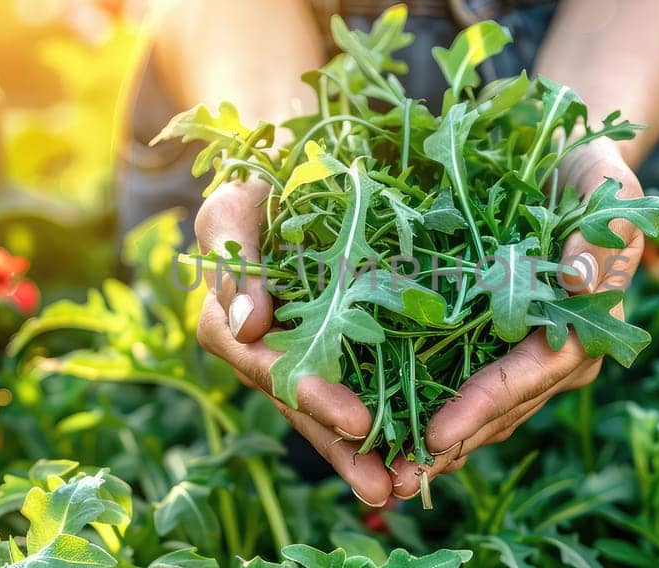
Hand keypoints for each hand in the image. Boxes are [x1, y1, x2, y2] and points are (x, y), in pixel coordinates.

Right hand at [193, 178, 393, 506]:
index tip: (356, 420)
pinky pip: (368, 386)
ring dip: (371, 452)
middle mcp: (267, 353)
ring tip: (410, 484)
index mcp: (231, 327)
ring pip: (337, 412)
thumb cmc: (255, 187)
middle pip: (306, 410)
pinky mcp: (345, 349)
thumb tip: (248, 324)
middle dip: (345, 451)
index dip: (313, 398)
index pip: (268, 371)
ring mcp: (307, 356)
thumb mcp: (231, 207)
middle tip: (386, 487)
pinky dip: (394, 418)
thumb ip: (232, 258)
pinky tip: (427, 447)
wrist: (294, 171)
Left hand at [389, 139, 644, 499]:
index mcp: (586, 325)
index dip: (484, 405)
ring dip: (433, 444)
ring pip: (476, 410)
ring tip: (382, 474)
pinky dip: (422, 409)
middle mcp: (554, 353)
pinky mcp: (490, 341)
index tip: (438, 432)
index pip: (531, 376)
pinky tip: (384, 436)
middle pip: (499, 411)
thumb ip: (604, 235)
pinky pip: (455, 383)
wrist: (569, 164)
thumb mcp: (607, 187)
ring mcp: (521, 353)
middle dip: (450, 445)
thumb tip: (580, 281)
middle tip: (396, 479)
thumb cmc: (593, 173)